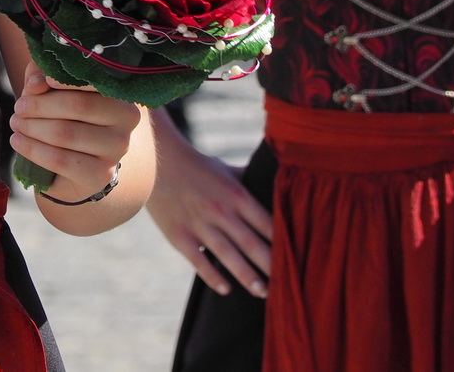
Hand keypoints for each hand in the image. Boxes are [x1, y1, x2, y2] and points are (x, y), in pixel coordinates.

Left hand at [11, 69, 139, 202]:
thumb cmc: (68, 117)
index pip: (92, 80)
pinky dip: (33, 149)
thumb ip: (44, 75)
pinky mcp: (100, 175)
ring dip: (32, 127)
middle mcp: (127, 120)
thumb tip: (36, 83)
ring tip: (15, 123)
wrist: (76, 165)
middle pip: (78, 106)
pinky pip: (59, 160)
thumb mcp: (55, 90)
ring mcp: (116, 149)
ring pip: (65, 134)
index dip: (64, 80)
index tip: (39, 83)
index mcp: (121, 91)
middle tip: (18, 107)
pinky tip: (18, 141)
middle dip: (40, 105)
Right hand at [146, 117, 272, 297]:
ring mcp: (200, 225)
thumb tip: (276, 177)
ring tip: (263, 292)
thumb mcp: (226, 169)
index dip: (283, 241)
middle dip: (270, 265)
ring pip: (229, 256)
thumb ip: (250, 179)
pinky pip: (199, 261)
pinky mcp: (179, 236)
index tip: (296, 257)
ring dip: (247, 276)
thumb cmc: (197, 166)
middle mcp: (221, 211)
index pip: (266, 223)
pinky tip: (226, 289)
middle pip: (252, 244)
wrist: (157, 162)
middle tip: (285, 284)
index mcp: (236, 194)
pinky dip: (213, 277)